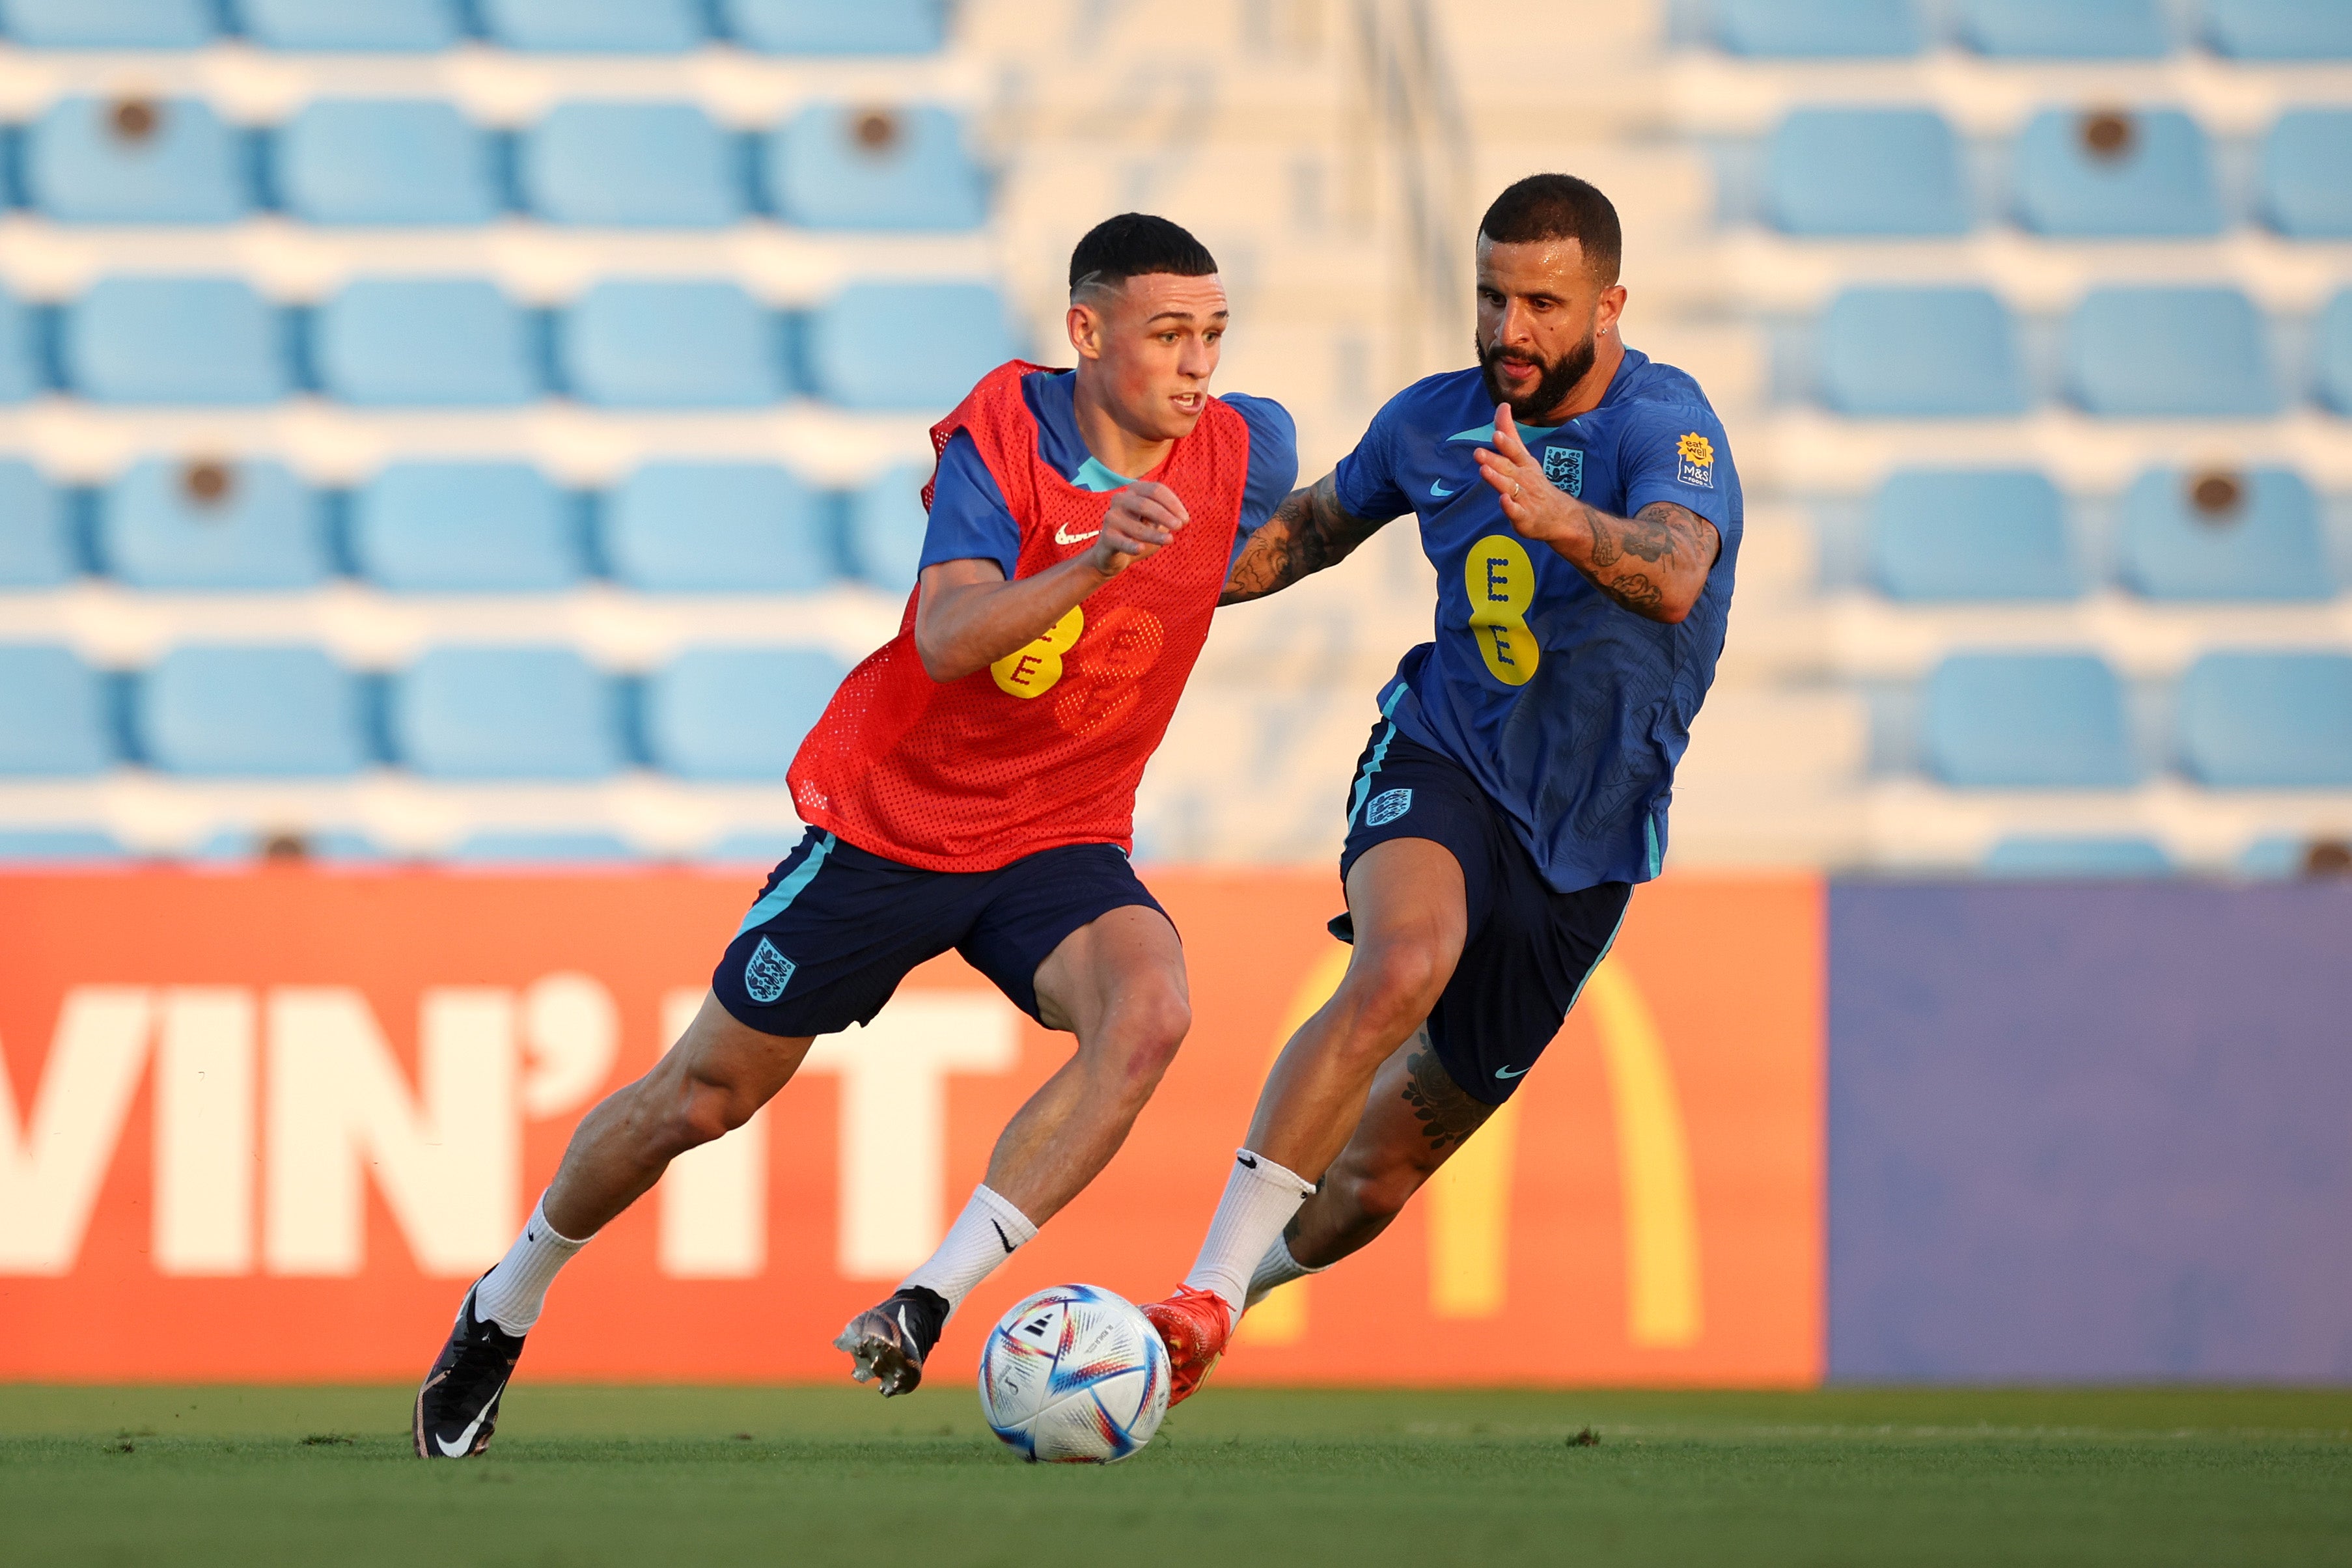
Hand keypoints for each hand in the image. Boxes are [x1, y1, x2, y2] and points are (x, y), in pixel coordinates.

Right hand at [1086, 481, 1188, 576]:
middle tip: (1179, 526)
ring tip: (1170, 540)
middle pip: (1145, 504)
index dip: (1173, 504)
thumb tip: (1182, 519)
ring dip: (1155, 534)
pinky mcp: (1106, 537)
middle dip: (1165, 516)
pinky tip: (1141, 548)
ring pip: (1137, 526)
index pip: (1156, 490)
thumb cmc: (1139, 532)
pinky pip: (1121, 542)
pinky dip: (1131, 545)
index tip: (1185, 520)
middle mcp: (1121, 499)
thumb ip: (1167, 516)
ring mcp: (1111, 517)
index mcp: (1135, 490)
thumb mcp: (1155, 520)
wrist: (1112, 553)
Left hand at [1472, 403, 1583, 546]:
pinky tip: (1503, 500)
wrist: (1558, 515)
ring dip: (1497, 479)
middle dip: (1494, 460)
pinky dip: (1510, 507)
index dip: (1506, 444)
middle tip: (1478, 452)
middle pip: (1508, 468)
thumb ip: (1510, 432)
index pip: (1515, 451)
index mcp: (1524, 464)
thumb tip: (1502, 405)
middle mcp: (1524, 479)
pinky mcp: (1524, 517)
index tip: (1495, 434)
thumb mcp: (1523, 456)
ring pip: (1510, 488)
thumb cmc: (1534, 482)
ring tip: (1484, 470)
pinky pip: (1516, 512)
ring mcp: (1525, 498)